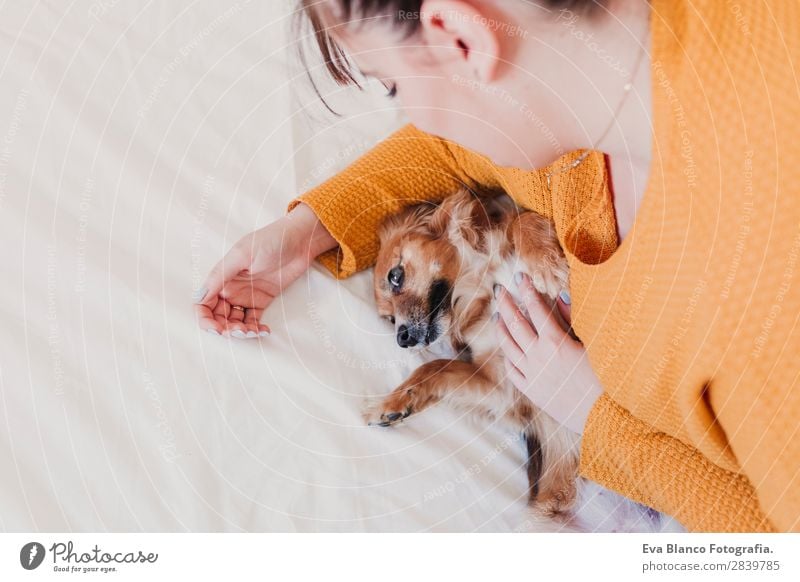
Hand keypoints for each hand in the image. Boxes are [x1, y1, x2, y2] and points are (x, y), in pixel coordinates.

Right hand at [193, 203, 335, 337]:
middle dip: (225, 329)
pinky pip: (253, 320)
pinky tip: (264, 330)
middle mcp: (231, 288)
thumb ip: (220, 276)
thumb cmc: (270, 240)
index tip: (217, 329)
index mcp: (221, 277)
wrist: (300, 241)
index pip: (203, 303)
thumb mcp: (241, 255)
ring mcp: (246, 295)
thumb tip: (198, 298)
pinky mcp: (262, 300)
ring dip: (241, 331)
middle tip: (240, 331)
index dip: (206, 319)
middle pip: (218, 317)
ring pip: (235, 321)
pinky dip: (256, 329)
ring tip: (253, 331)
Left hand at [493, 272, 601, 433]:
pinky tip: (506, 348)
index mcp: (556, 342)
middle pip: (515, 323)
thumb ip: (574, 318)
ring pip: (508, 346)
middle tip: (498, 290)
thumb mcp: (592, 343)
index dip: (526, 291)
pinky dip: (507, 355)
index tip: (519, 277)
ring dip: (501, 327)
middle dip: (505, 304)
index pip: (536, 309)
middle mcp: (539, 356)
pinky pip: (511, 369)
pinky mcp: (530, 390)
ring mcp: (531, 374)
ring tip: (497, 315)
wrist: (602, 415)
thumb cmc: (604, 377)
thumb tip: (561, 295)